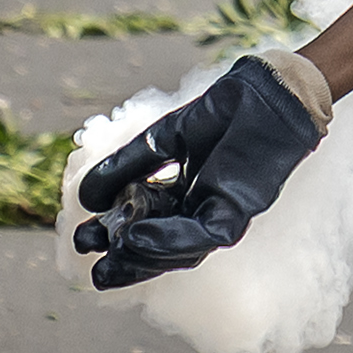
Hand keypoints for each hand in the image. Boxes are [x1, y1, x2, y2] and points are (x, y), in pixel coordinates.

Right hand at [71, 54, 326, 286]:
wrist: (268, 91)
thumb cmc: (225, 112)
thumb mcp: (163, 139)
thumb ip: (127, 167)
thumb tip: (85, 199)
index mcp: (184, 196)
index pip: (146, 226)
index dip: (115, 237)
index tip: (83, 240)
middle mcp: (202, 211)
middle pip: (161, 247)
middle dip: (125, 258)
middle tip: (89, 261)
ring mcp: (222, 214)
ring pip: (181, 250)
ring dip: (143, 253)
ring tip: (110, 249)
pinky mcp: (240, 212)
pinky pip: (202, 235)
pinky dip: (169, 238)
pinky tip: (138, 236)